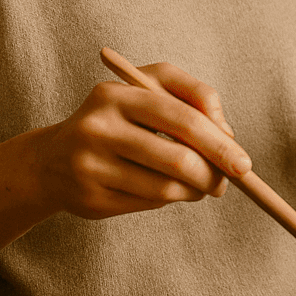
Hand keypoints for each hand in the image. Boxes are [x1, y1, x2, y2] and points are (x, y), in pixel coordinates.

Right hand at [34, 62, 251, 219]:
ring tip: (203, 185)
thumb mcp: (148, 91)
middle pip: (177, 157)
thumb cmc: (118, 120)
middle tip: (232, 180)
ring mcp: (90, 166)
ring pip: (166, 187)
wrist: (52, 160)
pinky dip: (172, 199)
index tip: (243, 161)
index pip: (182, 116)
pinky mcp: (91, 199)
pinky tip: (172, 190)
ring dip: (195, 190)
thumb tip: (228, 135)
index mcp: (115, 94)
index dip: (219, 141)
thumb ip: (192, 99)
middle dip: (214, 172)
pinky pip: (149, 203)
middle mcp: (98, 128)